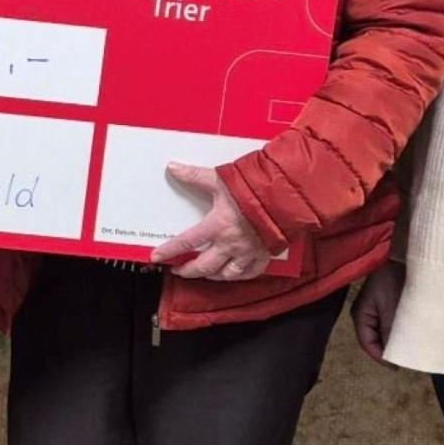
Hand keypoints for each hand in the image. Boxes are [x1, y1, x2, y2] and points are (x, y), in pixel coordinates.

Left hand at [152, 162, 271, 279]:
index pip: (186, 243)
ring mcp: (248, 252)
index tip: (157, 257)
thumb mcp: (219, 179)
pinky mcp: (265, 254)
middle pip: (204, 267)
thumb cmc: (254, 187)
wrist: (286, 196)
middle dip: (188, 271)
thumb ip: (195, 176)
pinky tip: (234, 273)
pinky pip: (251, 273)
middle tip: (179, 270)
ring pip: (226, 274)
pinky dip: (241, 276)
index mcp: (217, 226)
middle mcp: (230, 244)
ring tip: (204, 273)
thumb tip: (173, 168)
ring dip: (212, 276)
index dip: (169, 251)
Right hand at [354, 264, 404, 363]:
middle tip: (406, 360)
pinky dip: (400, 330)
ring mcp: (376, 309)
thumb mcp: (392, 308)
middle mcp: (366, 315)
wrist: (399, 255)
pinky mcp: (387, 305)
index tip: (397, 367)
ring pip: (384, 332)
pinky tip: (412, 334)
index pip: (368, 344)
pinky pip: (391, 323)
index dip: (381, 358)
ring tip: (411, 348)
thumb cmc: (392, 280)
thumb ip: (391, 331)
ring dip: (396, 340)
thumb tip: (395, 354)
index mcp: (361, 316)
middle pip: (375, 340)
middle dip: (389, 350)